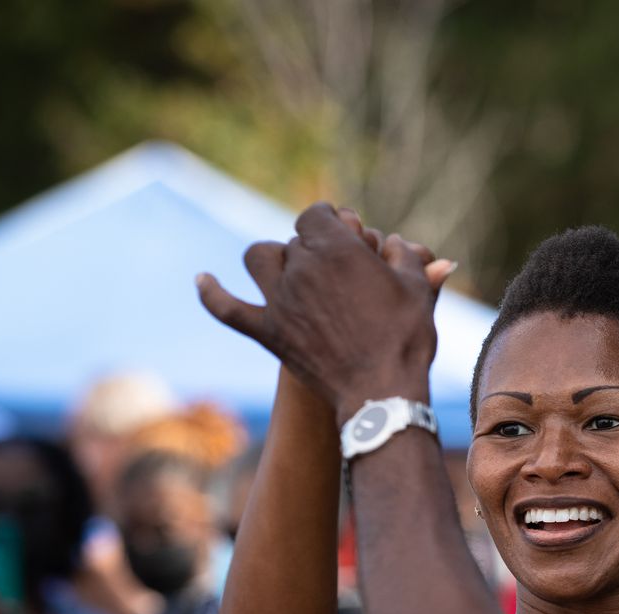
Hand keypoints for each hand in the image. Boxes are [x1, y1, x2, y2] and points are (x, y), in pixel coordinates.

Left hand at [196, 206, 458, 416]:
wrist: (382, 393)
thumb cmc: (406, 340)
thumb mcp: (417, 292)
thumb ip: (407, 257)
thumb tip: (395, 243)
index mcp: (338, 249)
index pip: (318, 215)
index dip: (330, 221)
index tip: (342, 232)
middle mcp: (302, 267)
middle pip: (296, 240)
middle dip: (315, 248)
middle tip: (338, 270)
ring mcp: (280, 299)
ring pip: (259, 258)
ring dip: (270, 257)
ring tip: (286, 268)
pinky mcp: (269, 332)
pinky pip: (227, 308)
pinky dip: (211, 293)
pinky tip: (201, 279)